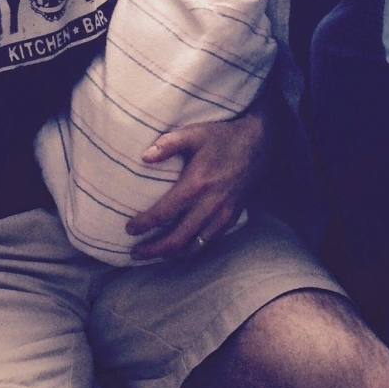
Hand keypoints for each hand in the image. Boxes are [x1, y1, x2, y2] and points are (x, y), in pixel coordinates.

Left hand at [126, 110, 267, 260]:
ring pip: (193, 247)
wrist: (259, 144)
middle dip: (153, 250)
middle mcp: (210, 204)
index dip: (144, 225)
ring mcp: (223, 215)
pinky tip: (178, 249)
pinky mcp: (232, 218)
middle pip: (176, 239)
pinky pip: (208, 243)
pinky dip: (190, 250)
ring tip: (153, 255)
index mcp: (196, 184)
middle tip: (134, 252)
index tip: (129, 229)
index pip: (164, 214)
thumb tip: (144, 157)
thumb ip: (168, 144)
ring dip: (170, 255)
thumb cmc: (222, 137)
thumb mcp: (194, 133)